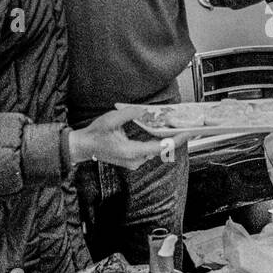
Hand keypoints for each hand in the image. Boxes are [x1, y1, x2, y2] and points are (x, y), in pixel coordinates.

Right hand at [69, 111, 186, 170]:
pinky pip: (150, 151)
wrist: (84, 147)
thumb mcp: (111, 120)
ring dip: (165, 139)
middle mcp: (135, 160)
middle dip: (174, 137)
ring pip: (156, 150)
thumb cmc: (95, 134)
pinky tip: (163, 133)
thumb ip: (129, 114)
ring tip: (178, 128)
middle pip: (161, 149)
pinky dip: (157, 142)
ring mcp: (135, 162)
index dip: (176, 140)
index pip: (160, 147)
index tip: (188, 133)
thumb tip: (143, 110)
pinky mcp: (133, 160)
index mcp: (131, 152)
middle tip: (187, 126)